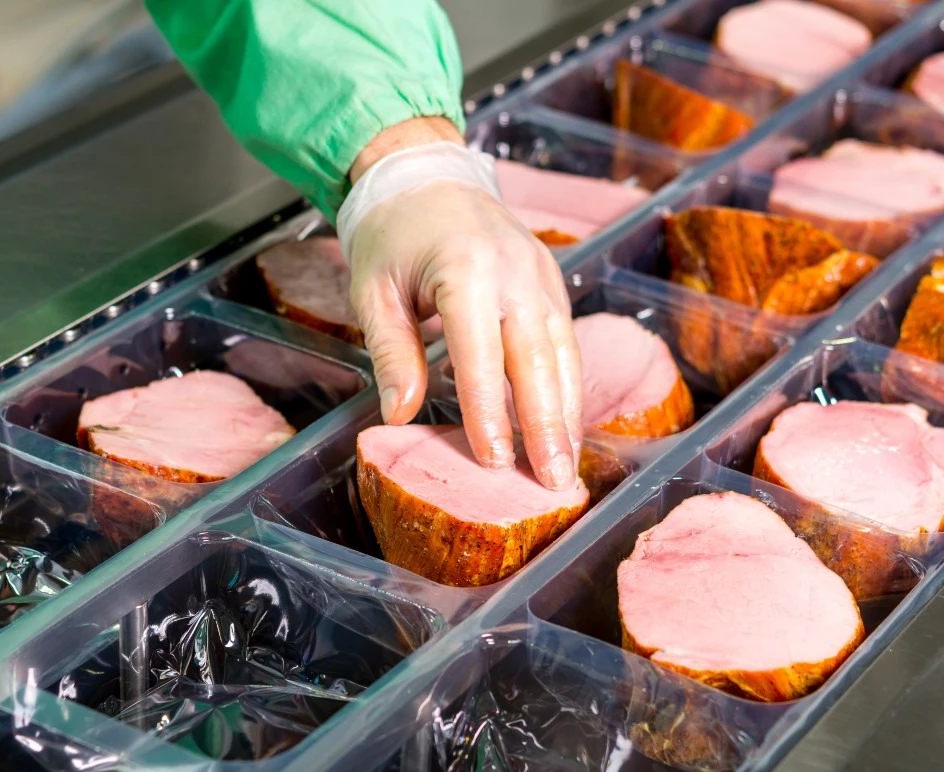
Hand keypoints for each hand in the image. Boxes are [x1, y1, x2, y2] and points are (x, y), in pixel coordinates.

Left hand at [339, 120, 582, 489]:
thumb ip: (390, 351)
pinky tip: (567, 425)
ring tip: (566, 465)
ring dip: (567, 413)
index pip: (480, 354)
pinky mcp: (551, 280)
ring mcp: (540, 274)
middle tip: (552, 480)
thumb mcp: (373, 289)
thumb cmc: (393, 233)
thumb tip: (400, 413)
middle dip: (546, 425)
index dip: (488, 411)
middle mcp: (514, 272)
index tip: (494, 459)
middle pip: (537, 358)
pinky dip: (569, 386)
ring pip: (562, 353)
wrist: (425, 175)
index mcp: (464, 269)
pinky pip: (565, 340)